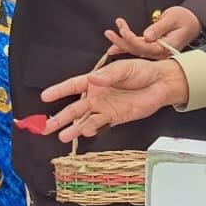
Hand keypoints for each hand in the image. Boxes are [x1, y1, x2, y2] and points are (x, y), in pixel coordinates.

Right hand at [41, 58, 188, 141]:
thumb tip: (93, 79)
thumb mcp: (125, 68)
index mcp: (96, 80)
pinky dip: (91, 129)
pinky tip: (84, 133)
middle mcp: (97, 96)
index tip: (44, 97)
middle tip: (45, 126)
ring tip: (61, 136)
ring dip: (73, 128)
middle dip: (59, 117)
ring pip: (84, 120)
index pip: (72, 86)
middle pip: (74, 108)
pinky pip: (100, 124)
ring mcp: (105, 108)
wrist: (160, 84)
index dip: (58, 91)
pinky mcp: (115, 118)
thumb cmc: (142, 71)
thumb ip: (108, 75)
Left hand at [103, 6, 201, 58]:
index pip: (144, 46)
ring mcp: (156, 52)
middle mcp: (159, 53)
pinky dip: (126, 45)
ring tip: (109, 34)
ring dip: (121, 42)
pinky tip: (114, 47)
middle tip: (109, 33)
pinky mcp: (153, 48)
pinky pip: (137, 47)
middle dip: (121, 41)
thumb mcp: (172, 19)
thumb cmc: (184, 18)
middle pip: (136, 50)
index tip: (122, 30)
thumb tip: (147, 35)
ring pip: (135, 49)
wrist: (193, 22)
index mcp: (165, 48)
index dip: (131, 39)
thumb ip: (159, 28)